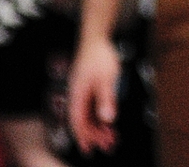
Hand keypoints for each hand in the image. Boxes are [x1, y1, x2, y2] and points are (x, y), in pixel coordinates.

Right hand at [68, 37, 120, 154]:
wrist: (95, 39)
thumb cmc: (99, 56)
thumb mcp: (107, 79)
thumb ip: (107, 99)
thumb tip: (107, 118)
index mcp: (78, 95)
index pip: (78, 122)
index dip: (84, 137)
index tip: (90, 149)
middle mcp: (77, 96)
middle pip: (83, 121)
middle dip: (95, 135)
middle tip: (109, 145)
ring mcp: (82, 92)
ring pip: (88, 115)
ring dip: (99, 127)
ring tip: (112, 136)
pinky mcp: (88, 88)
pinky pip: (92, 108)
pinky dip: (100, 116)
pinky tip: (107, 122)